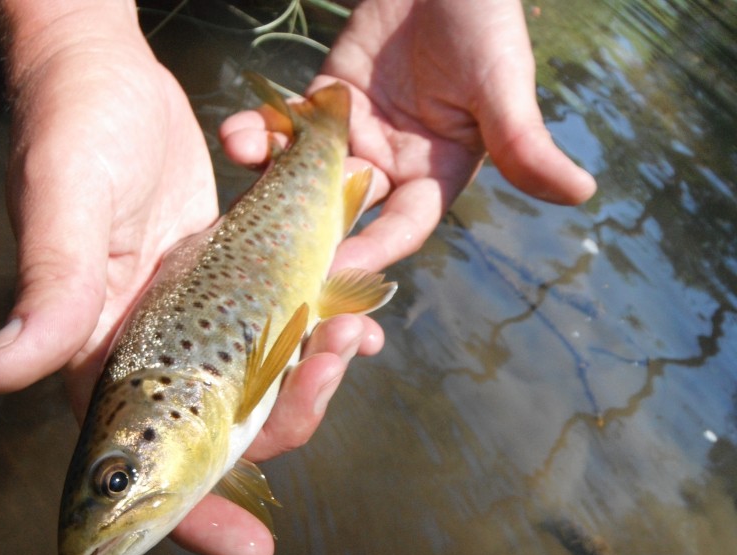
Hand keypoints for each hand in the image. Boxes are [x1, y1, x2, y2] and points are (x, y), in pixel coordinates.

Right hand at [0, 1, 373, 554]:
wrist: (104, 73)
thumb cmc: (71, 130)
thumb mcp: (63, 206)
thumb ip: (48, 293)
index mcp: (98, 358)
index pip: (142, 463)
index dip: (191, 516)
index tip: (253, 551)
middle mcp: (144, 356)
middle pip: (222, 435)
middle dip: (286, 419)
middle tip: (333, 359)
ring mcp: (187, 325)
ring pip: (259, 388)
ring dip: (312, 376)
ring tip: (350, 332)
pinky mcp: (221, 287)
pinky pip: (274, 334)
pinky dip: (316, 335)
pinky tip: (350, 318)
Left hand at [221, 0, 597, 272]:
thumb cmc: (486, 23)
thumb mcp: (505, 86)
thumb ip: (526, 144)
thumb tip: (581, 191)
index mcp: (434, 177)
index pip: (402, 226)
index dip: (373, 248)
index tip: (338, 268)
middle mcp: (390, 167)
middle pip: (342, 210)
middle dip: (304, 226)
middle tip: (265, 246)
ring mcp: (352, 138)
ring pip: (304, 173)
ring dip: (271, 173)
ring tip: (244, 159)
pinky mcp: (322, 105)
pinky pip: (287, 127)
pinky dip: (260, 132)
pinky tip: (236, 133)